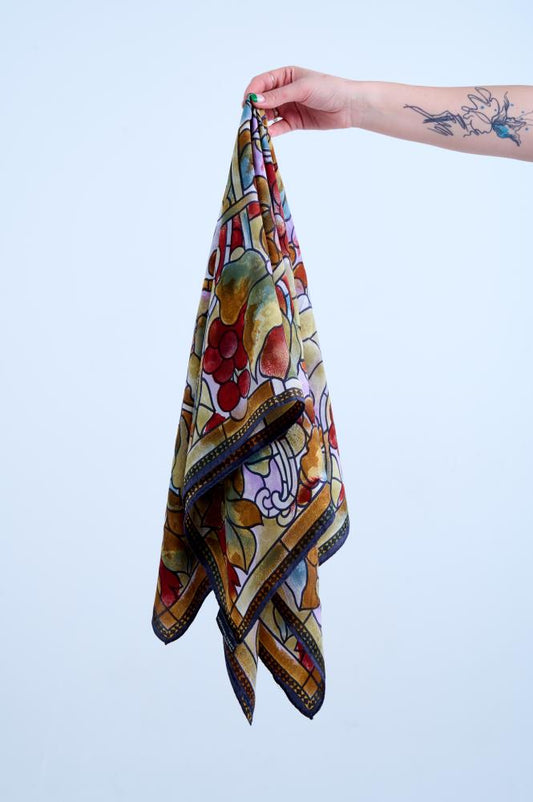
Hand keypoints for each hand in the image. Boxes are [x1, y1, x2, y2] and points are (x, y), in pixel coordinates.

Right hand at [242, 65, 363, 135]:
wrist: (349, 106)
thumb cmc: (328, 89)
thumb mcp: (302, 89)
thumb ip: (278, 96)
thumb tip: (255, 101)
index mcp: (285, 76)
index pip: (261, 82)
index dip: (252, 92)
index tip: (246, 103)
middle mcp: (284, 91)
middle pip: (262, 100)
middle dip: (254, 109)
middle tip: (248, 119)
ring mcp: (288, 107)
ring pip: (268, 115)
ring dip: (261, 121)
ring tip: (256, 129)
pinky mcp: (294, 122)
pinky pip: (278, 127)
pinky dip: (271, 131)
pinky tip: (268, 134)